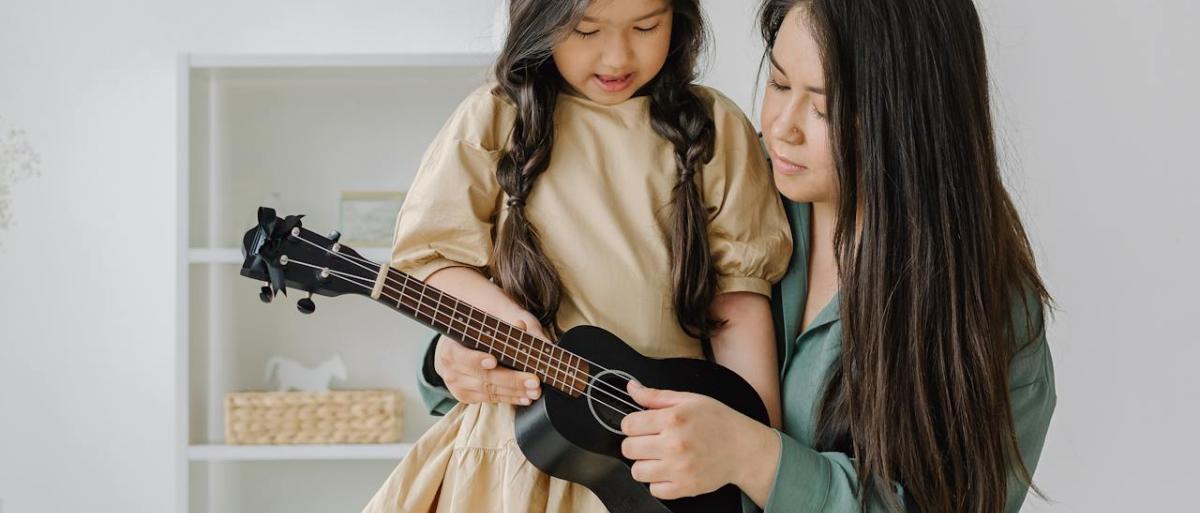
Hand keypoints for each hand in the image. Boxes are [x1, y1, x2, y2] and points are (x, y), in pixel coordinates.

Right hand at [434, 308, 546, 404]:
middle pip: (483, 377)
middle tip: (533, 380)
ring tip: (535, 390)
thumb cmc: (474, 336)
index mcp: (451, 348)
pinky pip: (491, 399)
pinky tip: (525, 397)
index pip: (462, 355)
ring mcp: (458, 386)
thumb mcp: (485, 327)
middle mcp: (451, 370)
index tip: (494, 361)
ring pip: (490, 391)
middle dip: (512, 380)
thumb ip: (503, 327)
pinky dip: (510, 398)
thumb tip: (521, 325)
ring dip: (515, 392)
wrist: (455, 351)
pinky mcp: (466, 397)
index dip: (477, 359)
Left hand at [620, 381, 779, 500]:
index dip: (633, 424)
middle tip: (652, 440)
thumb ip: (656, 396)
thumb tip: (632, 388)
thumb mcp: (689, 400)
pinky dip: (659, 482)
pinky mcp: (685, 488)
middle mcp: (674, 444)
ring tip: (660, 456)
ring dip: (645, 464)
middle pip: (628, 448)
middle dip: (637, 443)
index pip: (628, 425)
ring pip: (637, 471)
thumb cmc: (718, 421)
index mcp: (673, 419)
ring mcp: (679, 469)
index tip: (641, 425)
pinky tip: (670, 470)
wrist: (744, 448)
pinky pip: (654, 490)